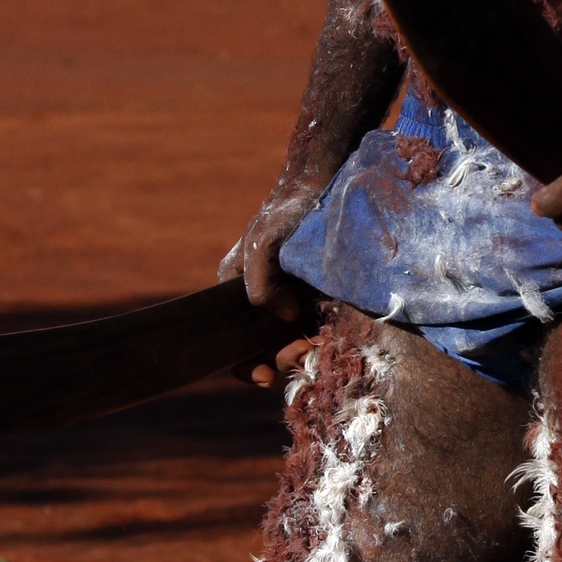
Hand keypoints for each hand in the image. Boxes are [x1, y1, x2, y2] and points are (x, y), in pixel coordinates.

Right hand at [220, 178, 329, 386]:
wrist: (323, 185)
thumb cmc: (285, 212)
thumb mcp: (262, 244)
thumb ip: (260, 283)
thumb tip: (285, 317)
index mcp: (236, 288)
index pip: (232, 341)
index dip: (244, 365)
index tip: (266, 376)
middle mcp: (260, 298)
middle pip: (264, 347)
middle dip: (281, 356)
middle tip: (302, 349)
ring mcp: (289, 298)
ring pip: (290, 340)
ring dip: (302, 349)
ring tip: (316, 343)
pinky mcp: (316, 295)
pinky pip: (314, 325)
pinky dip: (320, 335)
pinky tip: (330, 332)